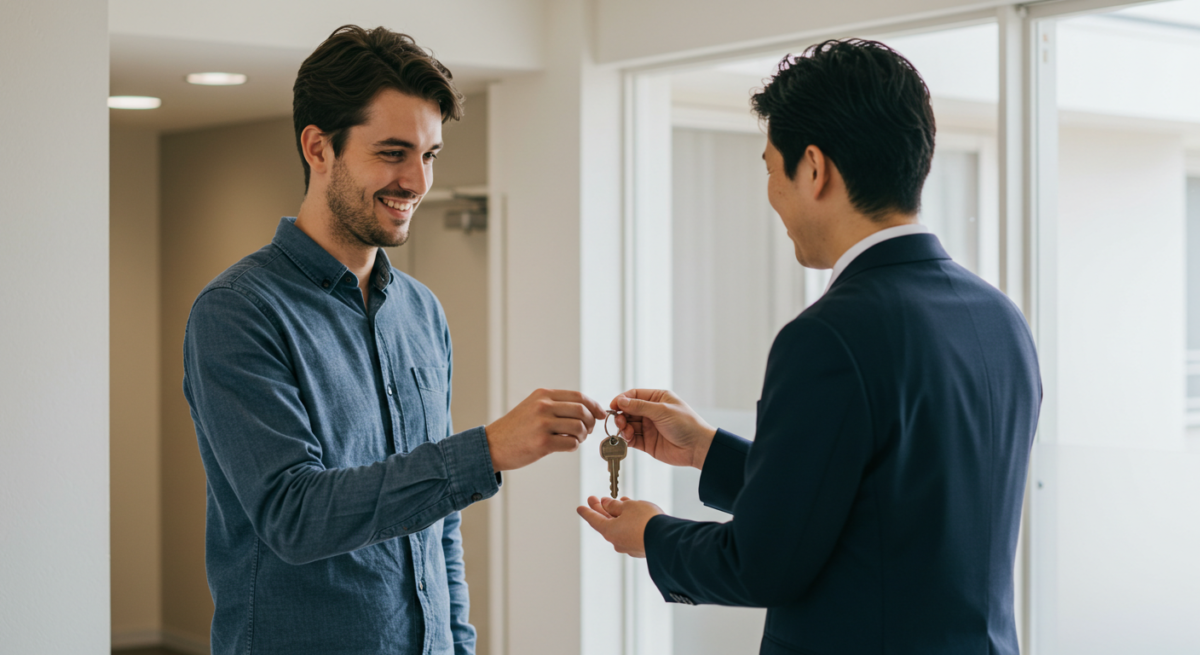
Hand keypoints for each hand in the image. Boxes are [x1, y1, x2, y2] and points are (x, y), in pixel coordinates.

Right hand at [486, 389, 605, 470]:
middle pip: (582, 411)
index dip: (594, 405)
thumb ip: (555, 405)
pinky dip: (574, 446)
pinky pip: (570, 443)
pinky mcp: (542, 443)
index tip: (600, 414)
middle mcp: (543, 406)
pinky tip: (566, 446)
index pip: (579, 396)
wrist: (492, 445)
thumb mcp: (532, 406)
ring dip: (583, 436)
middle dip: (591, 422)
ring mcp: (542, 424)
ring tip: (576, 439)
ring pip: (579, 427)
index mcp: (543, 395)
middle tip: (588, 430)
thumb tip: (585, 409)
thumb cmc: (515, 429)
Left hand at [576, 496, 663, 557]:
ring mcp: (629, 547)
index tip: (579, 507)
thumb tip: (606, 504)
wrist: (667, 539)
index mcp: (609, 531)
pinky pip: (630, 532)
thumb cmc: (645, 520)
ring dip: (618, 515)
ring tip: (620, 502)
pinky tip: (634, 513)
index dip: (587, 512)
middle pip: (606, 523)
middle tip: (596, 499)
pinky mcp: (641, 548)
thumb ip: (615, 505)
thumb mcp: (628, 506)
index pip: (593, 520)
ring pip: (620, 527)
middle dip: (602, 510)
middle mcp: (616, 541)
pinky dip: (629, 522)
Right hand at [612, 389, 716, 468]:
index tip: (613, 405)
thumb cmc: (686, 424)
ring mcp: (649, 428)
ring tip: (626, 431)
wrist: (697, 447)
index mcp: (657, 399)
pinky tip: (627, 439)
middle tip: (620, 421)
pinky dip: (626, 439)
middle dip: (621, 415)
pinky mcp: (647, 443)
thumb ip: (640, 406)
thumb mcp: (662, 410)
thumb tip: (621, 401)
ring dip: (623, 428)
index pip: (634, 395)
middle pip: (629, 411)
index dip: (622, 400)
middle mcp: (652, 412)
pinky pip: (632, 439)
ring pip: (628, 425)